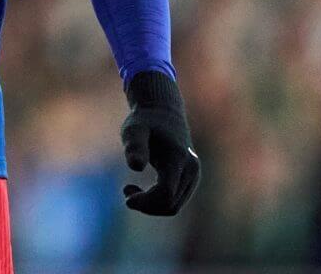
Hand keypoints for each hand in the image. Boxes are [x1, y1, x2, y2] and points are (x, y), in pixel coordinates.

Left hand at [121, 71, 200, 215]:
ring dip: (151, 205)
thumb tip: (135, 167)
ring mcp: (194, 175)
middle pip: (170, 205)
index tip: (126, 194)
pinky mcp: (191, 179)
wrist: (163, 113)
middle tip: (126, 191)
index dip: (146, 202)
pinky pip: (175, 202)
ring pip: (173, 206)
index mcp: (178, 158)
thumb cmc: (144, 122)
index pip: (166, 194)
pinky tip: (142, 191)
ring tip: (130, 189)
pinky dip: (157, 201)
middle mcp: (191, 169)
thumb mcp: (134, 130)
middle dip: (146, 205)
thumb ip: (134, 146)